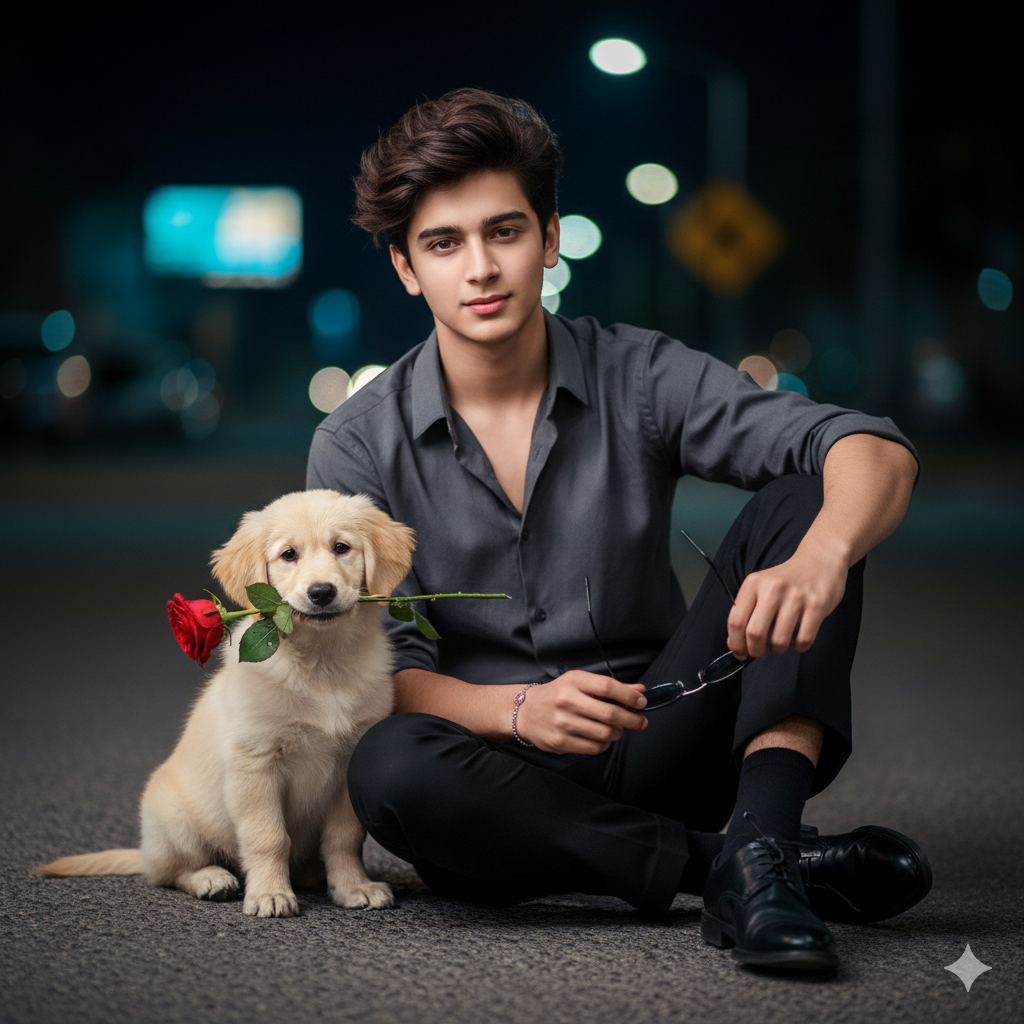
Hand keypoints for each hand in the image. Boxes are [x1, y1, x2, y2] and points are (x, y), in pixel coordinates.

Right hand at [515, 671, 647, 754]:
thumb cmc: (558, 694)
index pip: (608, 687)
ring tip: (618, 729)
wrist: (525, 711)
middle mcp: (567, 701)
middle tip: (641, 722)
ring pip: (604, 733)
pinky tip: (603, 738)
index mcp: (573, 681)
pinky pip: (594, 747)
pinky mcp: (560, 742)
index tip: (642, 702)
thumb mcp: (580, 683)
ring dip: (618, 733)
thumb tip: (639, 691)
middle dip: (632, 719)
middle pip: (609, 713)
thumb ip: (610, 687)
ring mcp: (562, 723)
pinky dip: (604, 744)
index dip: (629, 696)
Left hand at [727, 542, 848, 659]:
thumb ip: (746, 613)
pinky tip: (797, 641)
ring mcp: (796, 597)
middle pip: (755, 633)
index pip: (736, 621)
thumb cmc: (787, 579)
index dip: (735, 643)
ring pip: (779, 640)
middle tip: (760, 653)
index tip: (740, 653)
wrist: (819, 560)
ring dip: (777, 650)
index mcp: (753, 584)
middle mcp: (773, 588)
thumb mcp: (761, 588)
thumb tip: (733, 644)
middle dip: (755, 651)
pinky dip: (798, 647)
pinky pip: (804, 639)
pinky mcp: (817, 605)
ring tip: (779, 645)